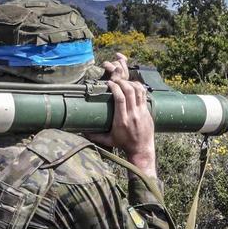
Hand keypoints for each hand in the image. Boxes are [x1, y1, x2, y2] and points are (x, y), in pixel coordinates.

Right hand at [87, 53, 156, 178]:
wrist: (141, 149)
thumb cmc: (123, 144)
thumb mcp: (108, 140)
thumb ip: (94, 135)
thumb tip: (81, 131)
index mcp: (122, 121)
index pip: (120, 99)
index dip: (115, 88)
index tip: (109, 83)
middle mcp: (133, 115)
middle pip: (129, 92)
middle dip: (122, 82)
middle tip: (115, 79)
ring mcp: (141, 112)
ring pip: (138, 91)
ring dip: (130, 83)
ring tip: (123, 81)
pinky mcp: (147, 111)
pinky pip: (144, 95)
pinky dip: (138, 87)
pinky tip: (132, 85)